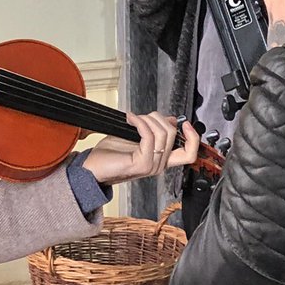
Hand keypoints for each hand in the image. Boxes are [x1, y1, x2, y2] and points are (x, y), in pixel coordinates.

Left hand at [82, 111, 199, 184]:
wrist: (91, 168)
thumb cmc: (109, 154)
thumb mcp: (136, 137)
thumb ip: (155, 130)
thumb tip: (171, 120)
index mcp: (161, 159)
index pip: (189, 153)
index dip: (193, 137)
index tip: (186, 124)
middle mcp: (159, 165)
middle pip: (173, 134)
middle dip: (157, 117)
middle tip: (142, 117)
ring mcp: (151, 166)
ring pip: (162, 133)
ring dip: (147, 119)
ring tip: (134, 119)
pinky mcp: (141, 164)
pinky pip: (148, 136)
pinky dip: (139, 122)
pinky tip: (130, 120)